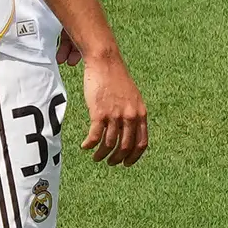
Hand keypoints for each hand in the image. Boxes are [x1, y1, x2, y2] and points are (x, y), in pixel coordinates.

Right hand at [78, 45, 148, 165]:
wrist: (105, 63)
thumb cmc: (116, 80)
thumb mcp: (132, 98)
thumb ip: (132, 114)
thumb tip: (127, 131)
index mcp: (141, 114)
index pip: (142, 143)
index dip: (134, 157)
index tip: (126, 164)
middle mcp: (130, 116)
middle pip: (125, 147)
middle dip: (117, 159)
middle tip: (109, 163)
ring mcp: (115, 115)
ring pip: (109, 144)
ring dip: (101, 154)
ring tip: (96, 157)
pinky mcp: (99, 112)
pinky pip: (95, 136)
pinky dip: (89, 144)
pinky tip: (85, 146)